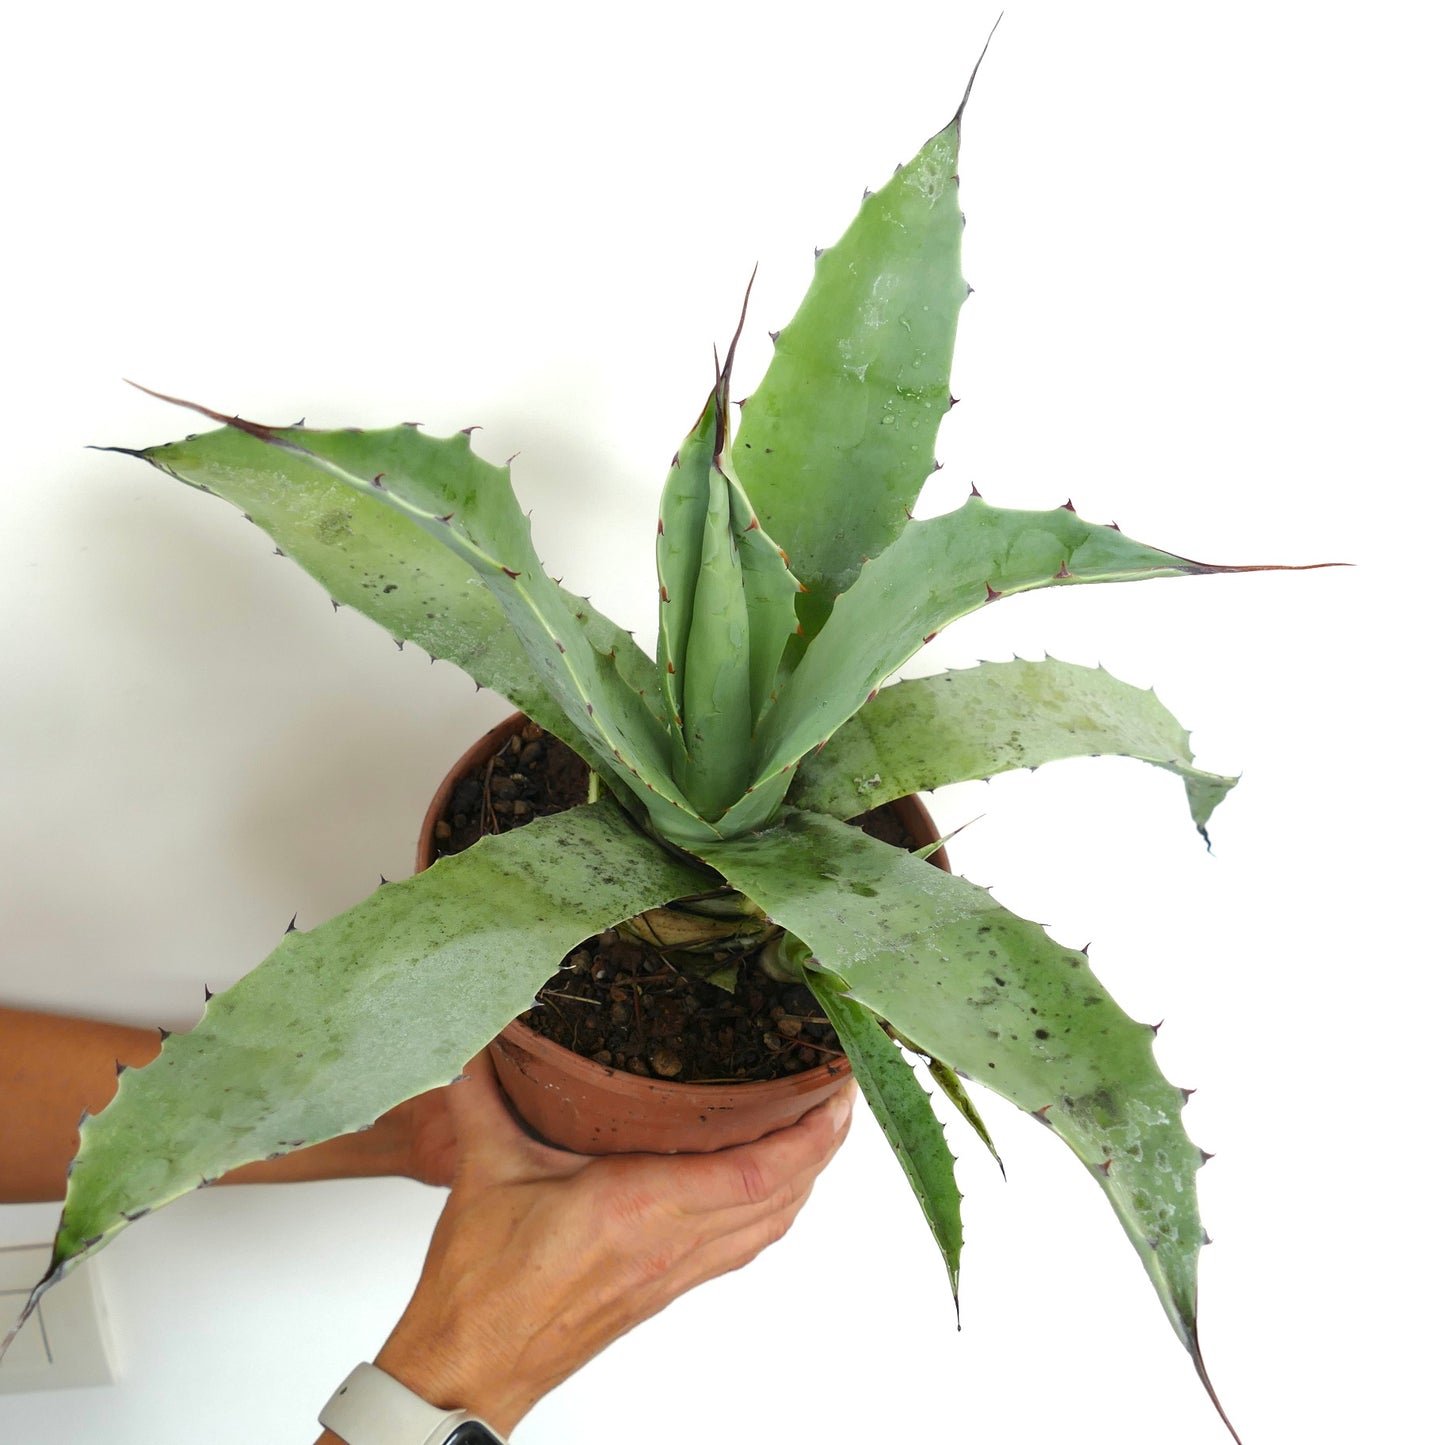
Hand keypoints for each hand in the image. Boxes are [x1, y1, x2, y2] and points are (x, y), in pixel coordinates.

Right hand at [370, 1053, 854, 1435]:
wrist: (471, 1364)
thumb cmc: (481, 1284)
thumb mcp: (484, 1167)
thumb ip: (483, 1091)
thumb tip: (485, 1034)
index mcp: (640, 1206)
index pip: (757, 1170)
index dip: (811, 1132)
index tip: (836, 1087)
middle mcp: (672, 1242)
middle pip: (784, 1196)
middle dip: (825, 1142)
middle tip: (842, 1089)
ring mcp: (676, 1270)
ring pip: (771, 1225)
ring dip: (807, 1177)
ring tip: (821, 1126)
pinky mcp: (667, 1286)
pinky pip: (744, 1244)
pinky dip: (775, 1207)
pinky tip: (774, 1182)